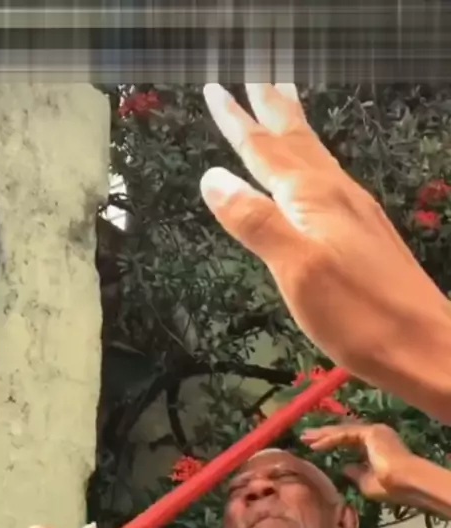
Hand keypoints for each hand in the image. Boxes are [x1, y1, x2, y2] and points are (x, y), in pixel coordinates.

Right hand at [201, 84, 450, 422]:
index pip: (264, 151)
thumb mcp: (297, 270)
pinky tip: (315, 171)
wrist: (422, 344)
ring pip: (316, 156)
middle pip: (296, 141)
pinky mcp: (366, 234)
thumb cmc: (357, 315)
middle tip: (255, 74)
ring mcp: (355, 213)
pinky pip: (330, 178)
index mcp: (313, 198)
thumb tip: (213, 178)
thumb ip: (255, 222)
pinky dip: (312, 160)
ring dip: (294, 128)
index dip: (237, 122)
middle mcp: (336, 194)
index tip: (215, 90)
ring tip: (282, 105)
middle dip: (271, 109)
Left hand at [300, 423, 413, 502]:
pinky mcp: (370, 432)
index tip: (314, 447)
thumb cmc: (390, 487)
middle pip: (343, 433)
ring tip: (306, 438)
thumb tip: (344, 467)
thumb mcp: (366, 483)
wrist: (406, 482)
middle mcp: (376, 435)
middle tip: (305, 436)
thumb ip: (355, 473)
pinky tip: (316, 445)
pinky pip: (345, 434)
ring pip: (342, 431)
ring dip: (323, 434)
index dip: (331, 443)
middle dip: (323, 435)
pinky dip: (330, 439)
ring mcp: (374, 431)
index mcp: (376, 446)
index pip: (349, 441)